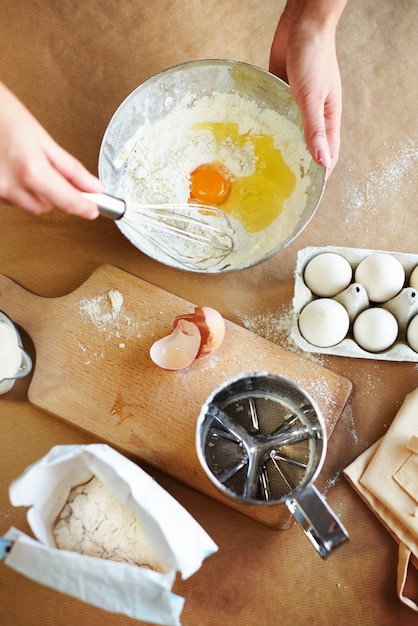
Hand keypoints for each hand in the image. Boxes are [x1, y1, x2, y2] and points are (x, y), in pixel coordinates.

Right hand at [0, 82, 102, 218]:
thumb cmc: (1, 112)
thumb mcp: (41, 137)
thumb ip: (70, 167)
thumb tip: (93, 186)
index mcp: (30, 170)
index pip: (67, 201)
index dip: (84, 207)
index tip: (92, 209)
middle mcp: (10, 185)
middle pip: (46, 206)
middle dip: (54, 193)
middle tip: (52, 170)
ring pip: (28, 205)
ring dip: (35, 193)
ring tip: (26, 163)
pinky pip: (11, 200)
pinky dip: (18, 189)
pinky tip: (13, 169)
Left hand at [269, 1, 346, 174]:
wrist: (302, 23)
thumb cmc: (314, 56)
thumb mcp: (313, 97)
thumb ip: (315, 129)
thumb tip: (322, 161)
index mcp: (329, 119)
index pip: (327, 156)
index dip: (318, 177)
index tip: (305, 196)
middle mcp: (314, 116)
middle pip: (307, 149)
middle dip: (296, 168)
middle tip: (278, 189)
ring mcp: (297, 106)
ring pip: (289, 134)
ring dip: (279, 150)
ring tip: (262, 171)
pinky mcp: (282, 94)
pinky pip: (276, 117)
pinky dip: (267, 128)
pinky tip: (254, 141)